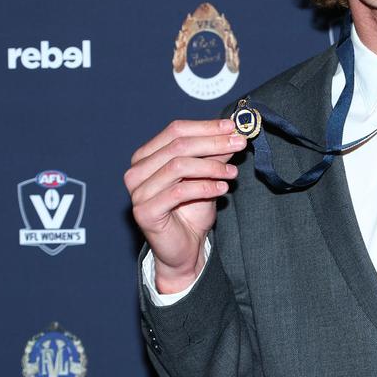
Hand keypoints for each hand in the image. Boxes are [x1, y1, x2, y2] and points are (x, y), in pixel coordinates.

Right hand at [125, 119, 245, 293]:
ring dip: (211, 166)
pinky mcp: (145, 211)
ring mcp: (138, 192)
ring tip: (232, 173)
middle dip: (213, 143)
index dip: (206, 127)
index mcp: (146, 156)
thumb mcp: (206, 176)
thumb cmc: (191, 211)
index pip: (176, 130)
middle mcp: (137, 171)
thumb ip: (214, 154)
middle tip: (239, 144)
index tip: (233, 127)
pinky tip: (222, 188)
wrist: (184, 249)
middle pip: (178, 146)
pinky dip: (204, 187)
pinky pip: (179, 192)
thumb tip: (232, 132)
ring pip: (178, 166)